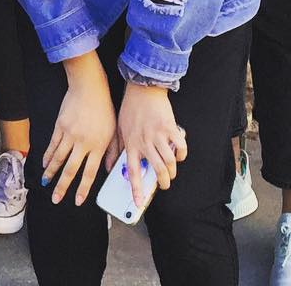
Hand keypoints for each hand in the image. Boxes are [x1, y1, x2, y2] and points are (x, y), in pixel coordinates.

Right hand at [43, 53, 115, 206]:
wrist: (90, 87)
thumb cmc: (104, 108)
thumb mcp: (114, 131)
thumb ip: (111, 153)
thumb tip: (108, 170)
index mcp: (98, 146)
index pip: (89, 173)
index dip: (82, 189)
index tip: (78, 201)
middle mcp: (82, 143)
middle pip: (70, 169)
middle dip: (62, 187)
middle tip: (56, 199)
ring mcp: (69, 134)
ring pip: (57, 158)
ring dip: (51, 173)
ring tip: (46, 184)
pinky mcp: (60, 126)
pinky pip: (52, 144)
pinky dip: (47, 155)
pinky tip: (44, 163)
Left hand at [117, 82, 185, 203]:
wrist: (142, 87)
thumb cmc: (130, 108)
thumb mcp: (118, 129)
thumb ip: (113, 149)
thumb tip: (108, 167)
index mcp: (130, 143)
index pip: (132, 171)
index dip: (136, 189)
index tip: (138, 204)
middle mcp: (144, 141)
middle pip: (157, 171)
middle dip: (163, 183)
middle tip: (163, 184)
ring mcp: (158, 135)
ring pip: (169, 162)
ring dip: (172, 170)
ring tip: (170, 170)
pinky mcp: (170, 127)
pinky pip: (180, 147)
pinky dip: (182, 154)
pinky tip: (179, 154)